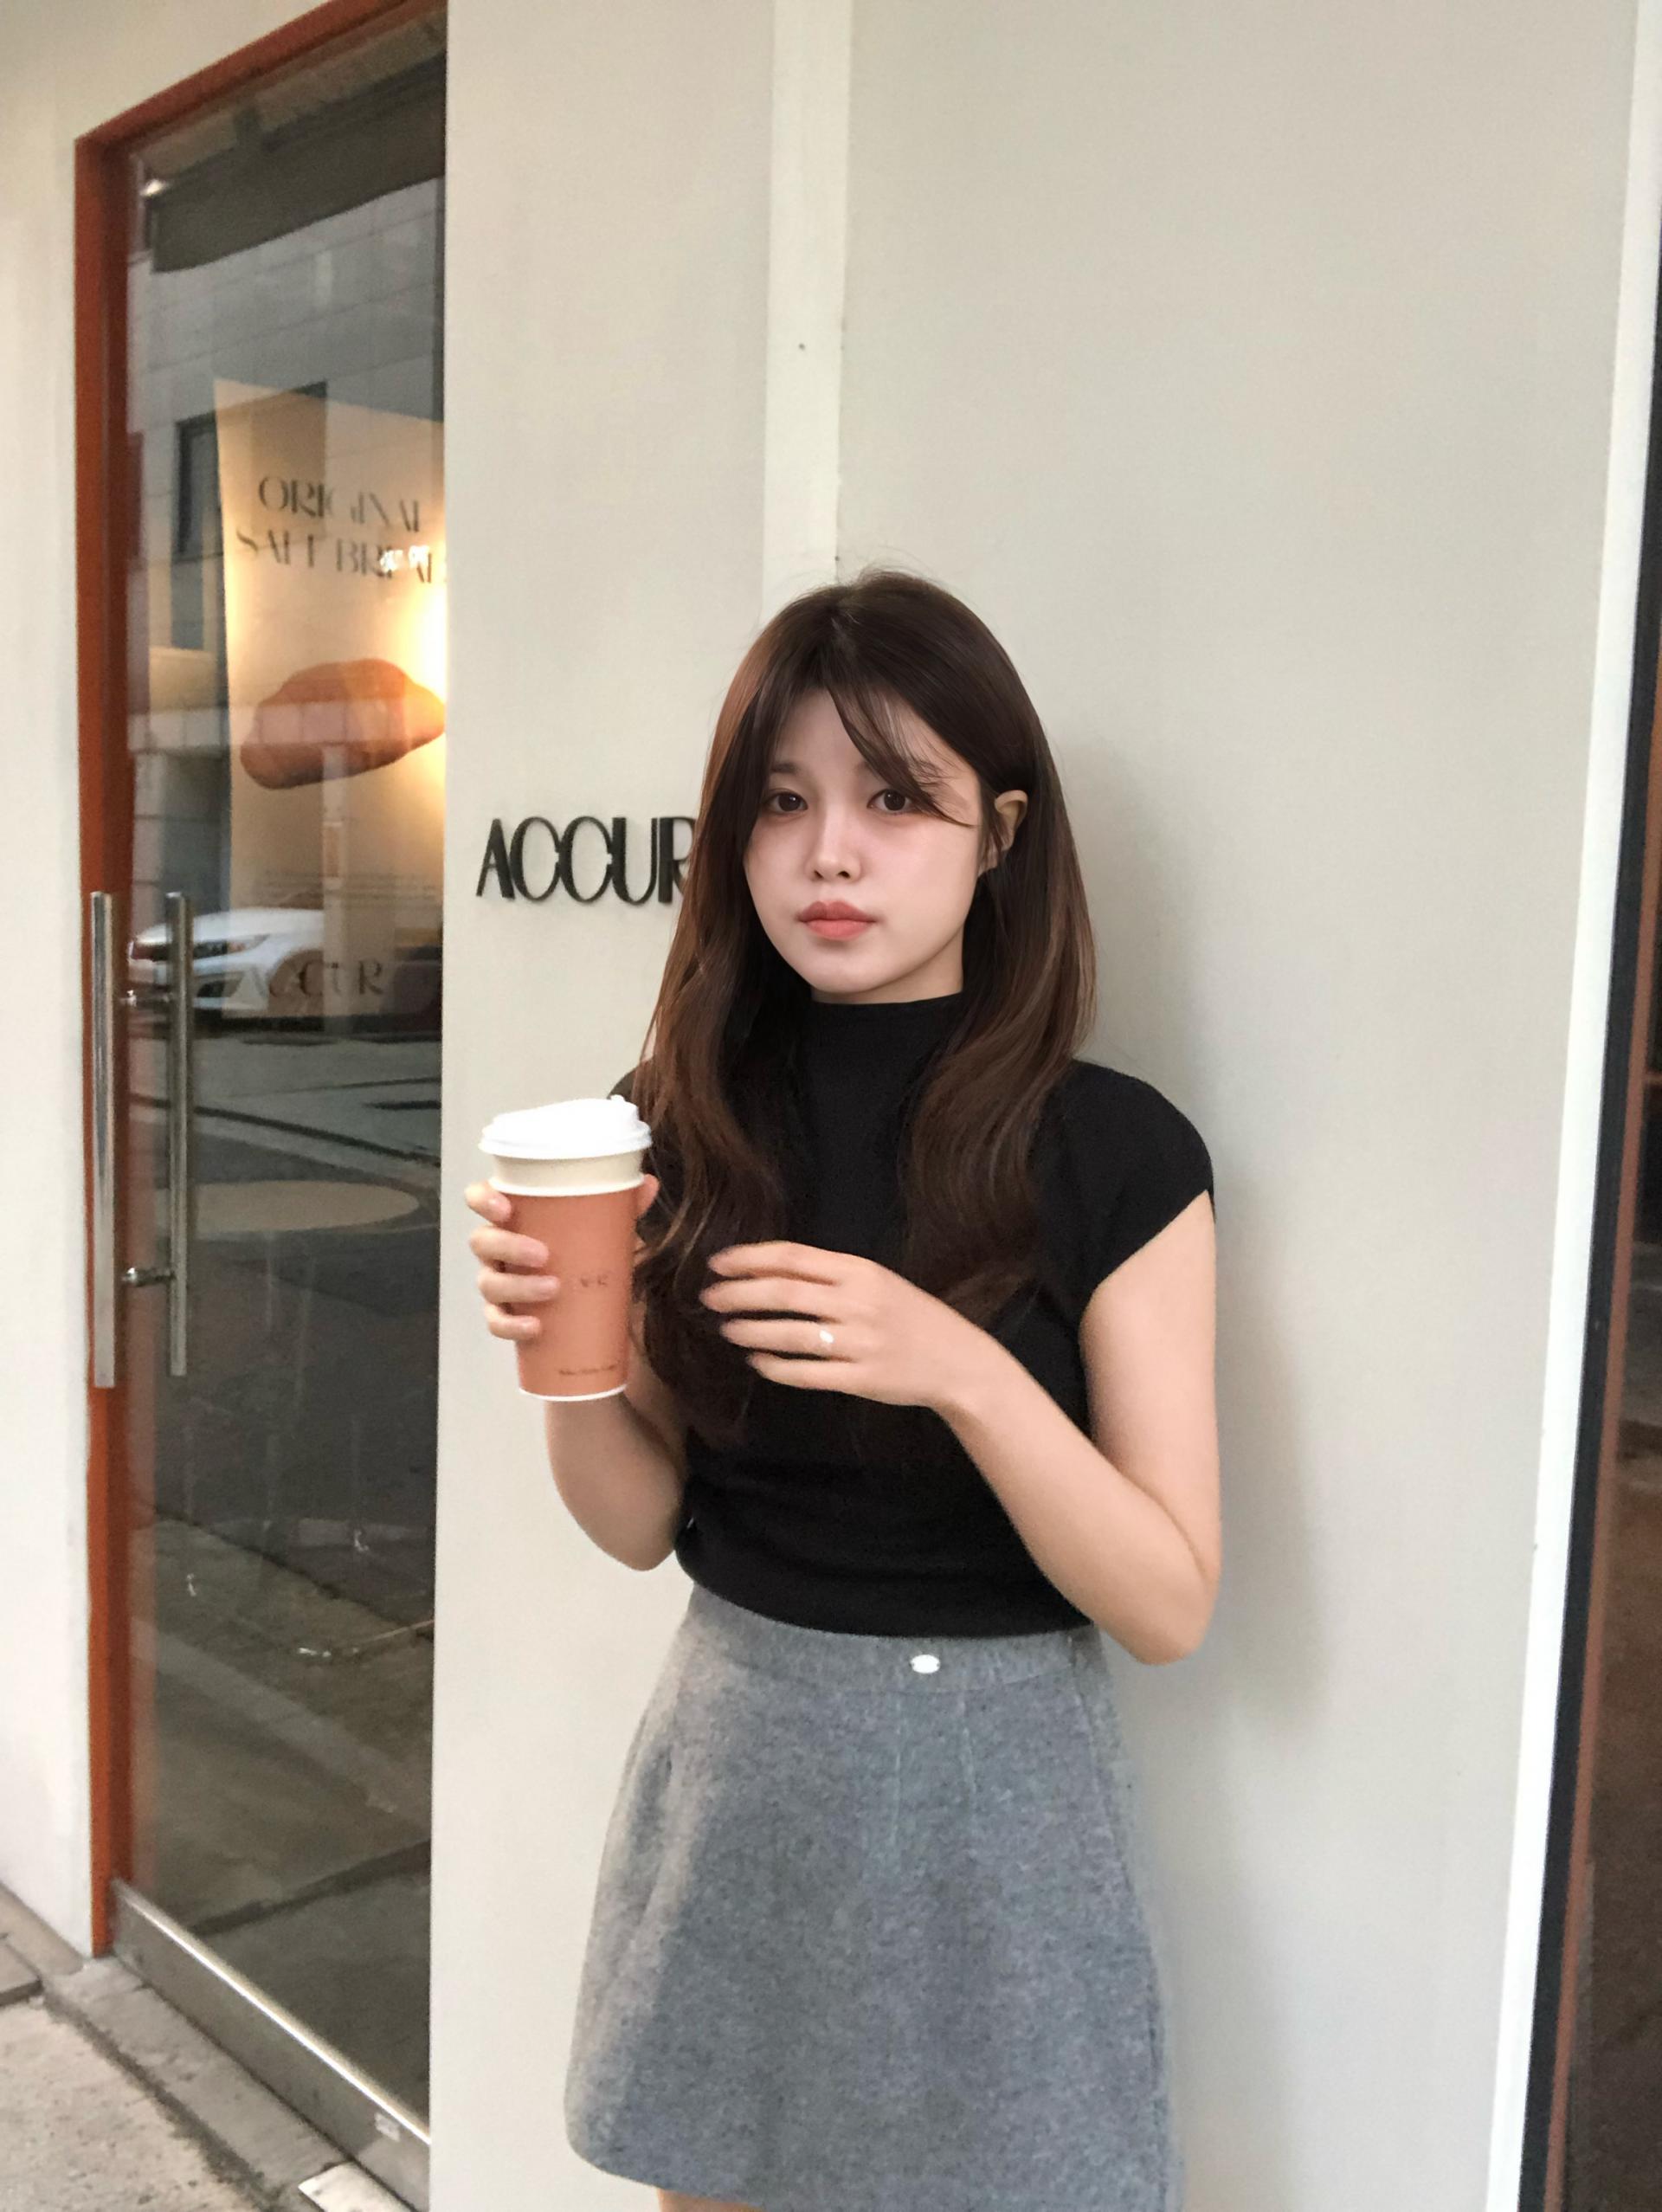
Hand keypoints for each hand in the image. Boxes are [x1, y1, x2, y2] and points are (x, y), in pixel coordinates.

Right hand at [463, 1174, 659, 1343]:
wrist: (593, 1308)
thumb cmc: (587, 1255)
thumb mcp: (607, 1231)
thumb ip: (624, 1207)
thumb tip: (649, 1183)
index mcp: (514, 1218)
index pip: (480, 1199)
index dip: (482, 1200)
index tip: (504, 1208)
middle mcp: (498, 1249)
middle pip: (482, 1242)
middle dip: (508, 1246)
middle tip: (543, 1254)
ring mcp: (498, 1283)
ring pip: (489, 1283)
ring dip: (517, 1286)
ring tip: (552, 1289)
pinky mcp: (505, 1316)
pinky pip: (496, 1322)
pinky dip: (511, 1326)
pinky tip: (534, 1326)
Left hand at [700, 1240, 987, 1414]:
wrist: (957, 1361)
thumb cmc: (910, 1316)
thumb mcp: (877, 1282)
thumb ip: (830, 1276)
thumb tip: (766, 1270)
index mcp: (861, 1272)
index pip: (793, 1258)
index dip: (750, 1259)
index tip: (718, 1264)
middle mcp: (859, 1303)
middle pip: (785, 1293)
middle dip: (739, 1294)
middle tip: (709, 1298)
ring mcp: (860, 1343)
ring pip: (790, 1334)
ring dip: (751, 1330)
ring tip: (728, 1329)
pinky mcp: (861, 1380)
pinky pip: (806, 1374)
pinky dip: (775, 1366)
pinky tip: (757, 1360)